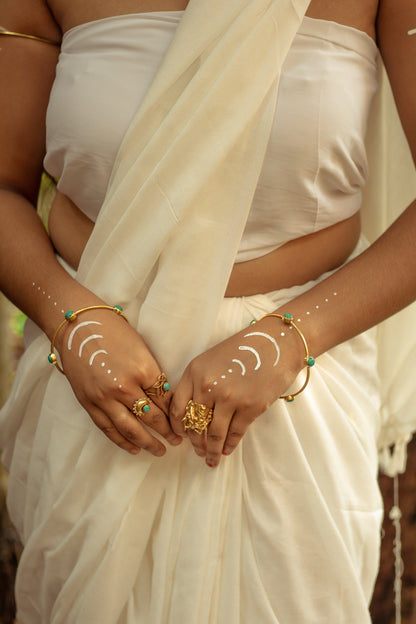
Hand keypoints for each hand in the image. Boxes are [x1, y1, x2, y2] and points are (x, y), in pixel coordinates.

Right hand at [55, 307, 181, 455]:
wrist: (78, 327)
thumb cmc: (114, 332)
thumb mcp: (142, 350)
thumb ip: (153, 375)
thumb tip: (166, 399)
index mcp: (142, 370)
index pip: (165, 399)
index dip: (176, 412)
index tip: (184, 421)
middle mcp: (124, 387)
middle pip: (151, 417)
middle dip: (167, 431)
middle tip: (178, 441)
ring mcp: (104, 398)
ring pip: (131, 429)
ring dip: (148, 443)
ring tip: (160, 450)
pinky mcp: (88, 403)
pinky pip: (109, 428)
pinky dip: (122, 441)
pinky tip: (134, 448)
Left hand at [169, 317, 303, 466]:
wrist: (277, 343)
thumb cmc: (243, 350)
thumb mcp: (211, 359)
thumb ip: (198, 382)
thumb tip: (191, 413)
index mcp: (194, 372)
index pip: (177, 408)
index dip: (177, 427)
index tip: (181, 437)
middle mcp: (208, 386)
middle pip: (194, 424)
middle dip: (195, 443)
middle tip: (198, 452)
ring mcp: (230, 398)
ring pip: (214, 434)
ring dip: (212, 450)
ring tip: (211, 459)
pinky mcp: (251, 407)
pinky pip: (235, 433)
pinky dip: (230, 445)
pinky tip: (228, 449)